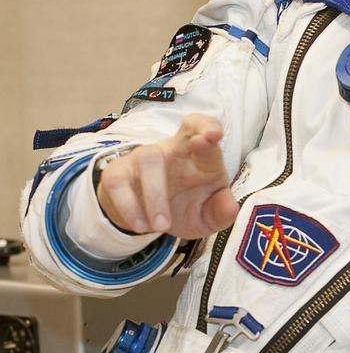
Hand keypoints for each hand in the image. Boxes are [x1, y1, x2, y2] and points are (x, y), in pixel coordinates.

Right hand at [96, 113, 237, 237]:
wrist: (146, 221)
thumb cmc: (185, 208)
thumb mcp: (207, 217)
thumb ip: (221, 213)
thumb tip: (229, 207)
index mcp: (200, 156)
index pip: (205, 131)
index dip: (208, 127)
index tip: (214, 134)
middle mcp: (173, 151)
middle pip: (183, 133)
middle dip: (193, 136)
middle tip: (202, 145)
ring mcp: (143, 158)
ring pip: (149, 159)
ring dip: (156, 194)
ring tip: (161, 226)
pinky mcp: (118, 173)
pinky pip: (118, 182)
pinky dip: (129, 205)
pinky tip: (141, 225)